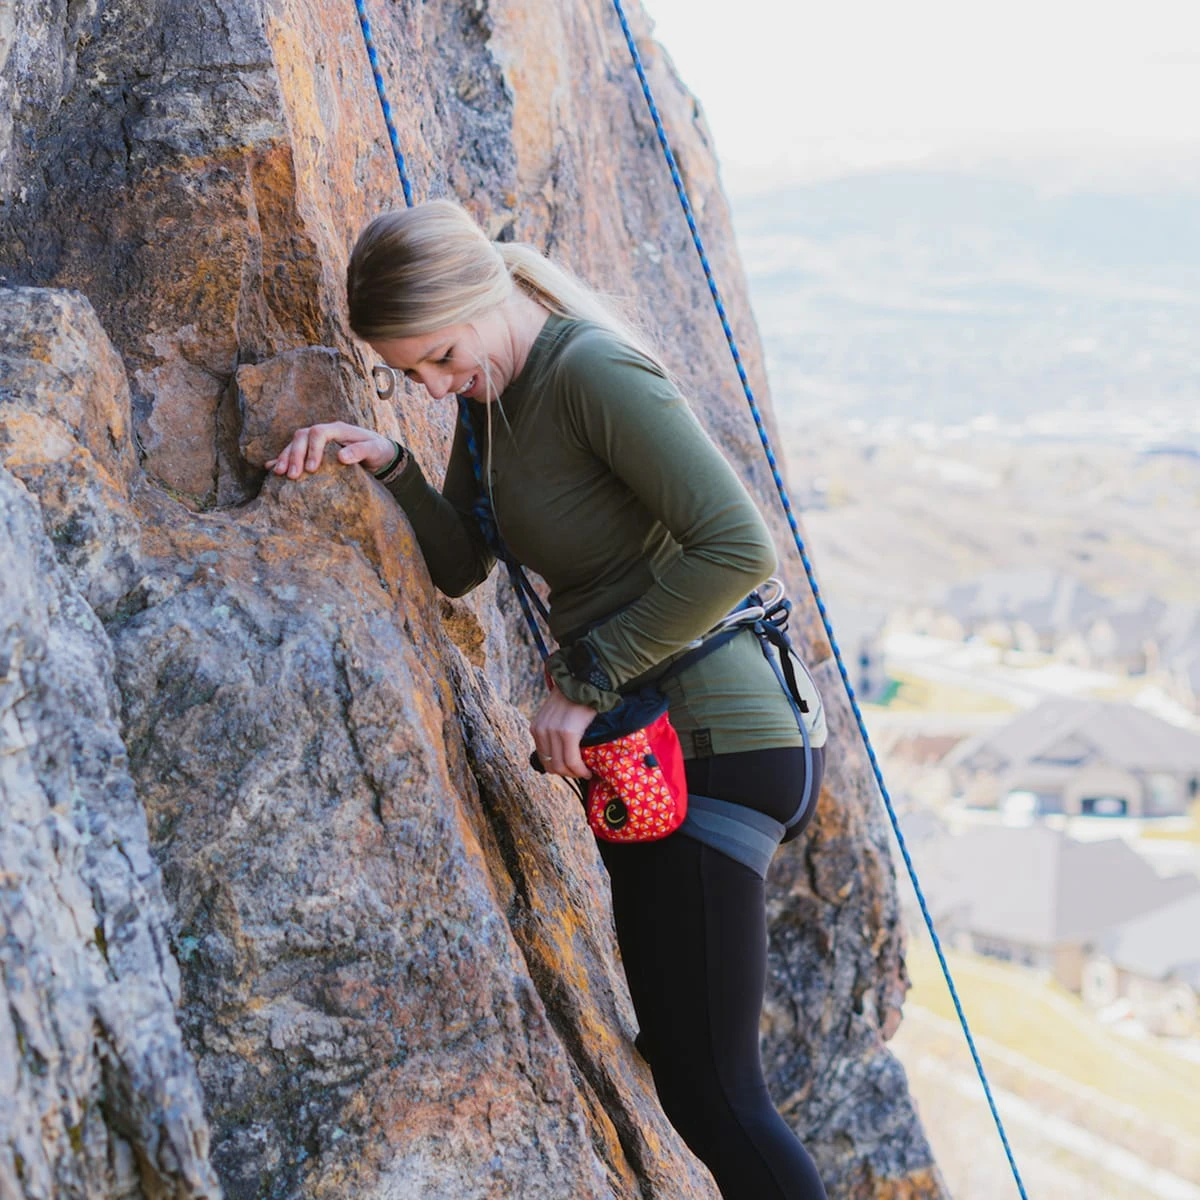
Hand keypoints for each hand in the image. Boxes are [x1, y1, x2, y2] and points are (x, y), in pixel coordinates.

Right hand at [264, 422, 395, 478]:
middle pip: (301, 436)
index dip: (312, 449)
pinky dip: (281, 459)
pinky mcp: (312, 451)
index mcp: (338, 429)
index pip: (319, 433)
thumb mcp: (375, 449)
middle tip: (292, 475)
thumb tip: (342, 457)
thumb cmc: (377, 450)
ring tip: (279, 474)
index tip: (312, 469)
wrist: (378, 453)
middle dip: (294, 455)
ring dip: (285, 457)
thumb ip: (360, 451)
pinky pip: (293, 452)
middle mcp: (324, 432)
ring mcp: (316, 441)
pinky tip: (271, 469)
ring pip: (294, 443)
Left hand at [530, 684, 596, 778]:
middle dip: (566, 773)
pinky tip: (588, 770)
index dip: (558, 768)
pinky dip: (580, 770)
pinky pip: (572, 761)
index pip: (543, 758)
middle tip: (581, 773)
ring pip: (561, 767)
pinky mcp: (567, 733)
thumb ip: (554, 730)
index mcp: (536, 727)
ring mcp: (553, 732)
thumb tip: (561, 752)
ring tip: (586, 772)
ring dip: (574, 774)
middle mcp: (540, 731)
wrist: (584, 680)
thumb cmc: (575, 696)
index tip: (572, 770)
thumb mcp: (556, 713)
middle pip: (550, 766)